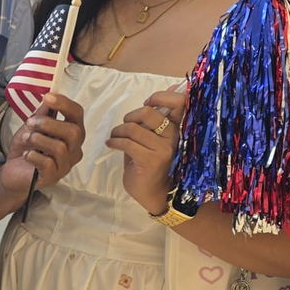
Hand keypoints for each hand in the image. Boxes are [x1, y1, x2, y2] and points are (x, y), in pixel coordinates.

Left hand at [3, 92, 84, 194]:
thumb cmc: (27, 148)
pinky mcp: (53, 177)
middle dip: (49, 123)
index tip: (47, 97)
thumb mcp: (32, 126)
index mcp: (72, 132)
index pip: (77, 114)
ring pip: (60, 148)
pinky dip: (33, 156)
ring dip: (38, 139)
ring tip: (26, 139)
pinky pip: (47, 163)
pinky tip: (26, 155)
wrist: (14, 171)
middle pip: (74, 132)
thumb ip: (42, 113)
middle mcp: (74, 149)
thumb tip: (49, 97)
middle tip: (30, 123)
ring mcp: (65, 165)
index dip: (64, 104)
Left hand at [105, 89, 185, 214]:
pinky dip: (114, 142)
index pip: (178, 102)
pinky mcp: (150, 160)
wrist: (154, 193)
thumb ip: (153, 120)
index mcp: (177, 128)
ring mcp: (163, 149)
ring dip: (118, 131)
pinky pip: (127, 143)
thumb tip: (158, 96)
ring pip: (133, 128)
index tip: (147, 103)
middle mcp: (174, 136)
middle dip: (130, 116)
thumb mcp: (153, 139)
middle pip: (149, 112)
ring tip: (114, 137)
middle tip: (123, 127)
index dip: (160, 97)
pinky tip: (111, 144)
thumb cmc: (151, 164)